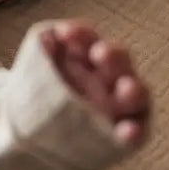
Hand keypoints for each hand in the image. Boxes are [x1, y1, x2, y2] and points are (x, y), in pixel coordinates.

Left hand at [40, 20, 150, 147]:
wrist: (33, 136)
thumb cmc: (36, 98)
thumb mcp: (31, 75)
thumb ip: (39, 56)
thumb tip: (45, 40)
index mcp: (83, 57)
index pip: (86, 40)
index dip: (80, 34)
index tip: (64, 33)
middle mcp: (107, 78)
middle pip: (118, 61)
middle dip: (112, 55)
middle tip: (100, 54)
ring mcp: (120, 106)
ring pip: (136, 94)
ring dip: (133, 90)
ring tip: (126, 89)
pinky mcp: (127, 134)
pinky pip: (137, 132)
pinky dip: (134, 132)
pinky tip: (128, 133)